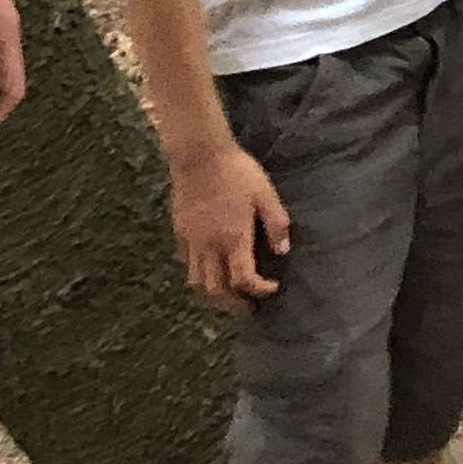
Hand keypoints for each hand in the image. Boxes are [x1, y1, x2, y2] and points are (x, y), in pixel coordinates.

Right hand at [168, 140, 290, 313]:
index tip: (272, 288)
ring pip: (196, 282)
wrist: (199, 156)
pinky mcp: (179, 233)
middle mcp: (210, 246)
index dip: (259, 290)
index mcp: (234, 238)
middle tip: (248, 307)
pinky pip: (187, 265)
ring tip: (228, 295)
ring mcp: (191, 242)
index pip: (244, 280)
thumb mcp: (266, 194)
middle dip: (233, 304)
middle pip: (216, 290)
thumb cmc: (238, 172)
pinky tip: (211, 270)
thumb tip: (283, 251)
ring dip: (213, 295)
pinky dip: (200, 275)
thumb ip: (276, 223)